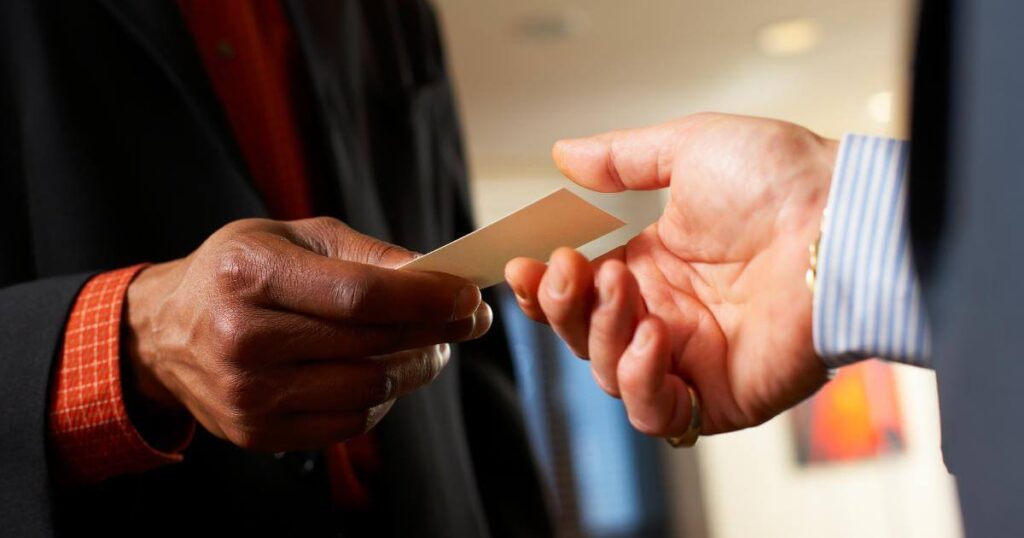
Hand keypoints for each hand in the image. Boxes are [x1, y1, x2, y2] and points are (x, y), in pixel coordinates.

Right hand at [124, 217, 489, 451]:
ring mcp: (247, 394)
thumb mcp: (291, 238)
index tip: (469, 297)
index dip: (426, 298)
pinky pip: (349, 422)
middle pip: (371, 343)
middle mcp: (242, 338)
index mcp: (250, 274)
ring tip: (432, 347)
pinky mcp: (256, 433)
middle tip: (468, 321)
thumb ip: (364, 254)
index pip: (359, 295)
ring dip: (417, 367)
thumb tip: (435, 272)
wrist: (164, 333)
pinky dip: (382, 396)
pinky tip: (385, 371)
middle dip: (436, 331)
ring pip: (369, 388)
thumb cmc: (239, 273)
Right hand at [505, 113, 836, 436]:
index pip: (580, 291)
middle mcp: (668, 314)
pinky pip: (657, 414)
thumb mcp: (690, 149)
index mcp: (656, 265)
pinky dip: (641, 382)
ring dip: (602, 334)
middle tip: (568, 268)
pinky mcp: (720, 396)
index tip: (523, 262)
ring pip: (610, 374)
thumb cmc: (781, 180)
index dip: (544, 285)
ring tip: (625, 289)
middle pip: (584, 336)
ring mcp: (693, 358)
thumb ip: (621, 159)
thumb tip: (564, 153)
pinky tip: (654, 337)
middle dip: (562, 305)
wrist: (842, 222)